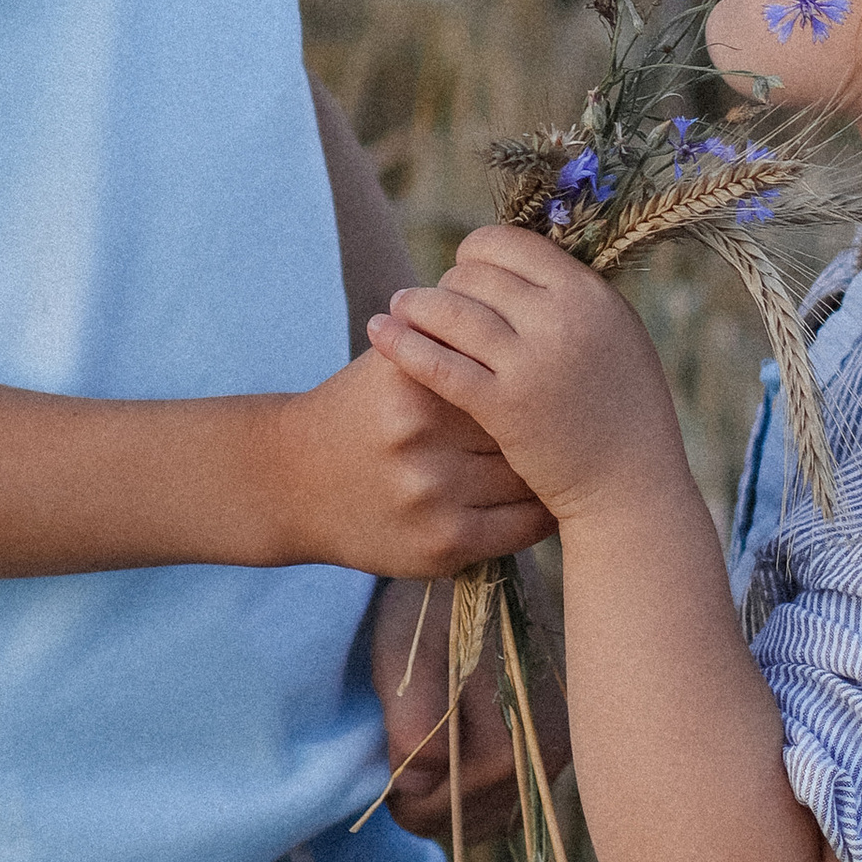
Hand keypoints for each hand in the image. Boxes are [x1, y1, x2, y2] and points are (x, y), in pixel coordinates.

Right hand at [267, 345, 552, 576]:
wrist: (291, 481)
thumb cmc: (359, 409)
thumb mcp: (393, 360)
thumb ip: (454, 339)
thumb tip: (536, 315)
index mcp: (413, 380)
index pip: (505, 371)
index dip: (535, 374)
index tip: (559, 373)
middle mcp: (420, 437)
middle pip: (520, 423)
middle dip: (545, 421)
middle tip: (570, 415)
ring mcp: (432, 496)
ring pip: (528, 476)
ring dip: (550, 466)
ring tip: (567, 452)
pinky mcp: (442, 546)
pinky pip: (522, 528)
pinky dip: (542, 510)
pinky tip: (550, 494)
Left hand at [368, 227, 687, 523]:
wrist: (631, 487)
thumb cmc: (621, 411)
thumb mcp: (615, 335)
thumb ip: (572, 299)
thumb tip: (520, 263)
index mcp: (590, 293)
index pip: (511, 243)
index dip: (477, 253)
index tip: (464, 270)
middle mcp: (563, 318)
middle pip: (475, 275)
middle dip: (446, 284)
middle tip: (429, 300)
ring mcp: (532, 362)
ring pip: (451, 310)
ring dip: (415, 304)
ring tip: (397, 308)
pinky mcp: (505, 406)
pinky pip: (439, 363)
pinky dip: (403, 343)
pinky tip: (379, 333)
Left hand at [368, 566, 573, 845]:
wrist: (486, 564)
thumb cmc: (436, 605)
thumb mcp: (408, 658)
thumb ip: (413, 726)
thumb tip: (417, 785)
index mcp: (511, 739)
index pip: (445, 808)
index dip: (406, 798)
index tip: (385, 771)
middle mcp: (550, 753)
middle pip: (473, 817)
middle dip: (428, 802)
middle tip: (398, 764)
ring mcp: (562, 749)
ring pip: (494, 811)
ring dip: (454, 798)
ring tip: (427, 753)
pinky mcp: (562, 740)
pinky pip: (512, 793)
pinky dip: (479, 788)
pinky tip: (458, 753)